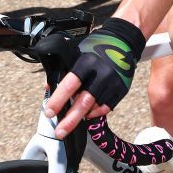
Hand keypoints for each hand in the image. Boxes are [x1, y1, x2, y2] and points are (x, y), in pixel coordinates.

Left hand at [44, 18, 144, 138]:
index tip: (49, 112)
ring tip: (71, 123)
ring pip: (95, 108)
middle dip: (70, 120)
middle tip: (60, 132)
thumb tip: (50, 89)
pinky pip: (106, 107)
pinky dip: (95, 113)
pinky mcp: (121, 89)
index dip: (58, 100)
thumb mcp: (76, 51)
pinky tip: (88, 114)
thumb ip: (63, 69)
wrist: (122, 40)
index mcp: (86, 62)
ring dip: (82, 117)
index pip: (69, 84)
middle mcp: (101, 74)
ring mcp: (113, 83)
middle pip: (83, 102)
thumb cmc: (96, 45)